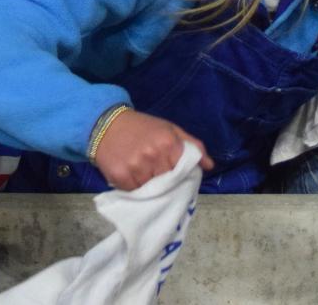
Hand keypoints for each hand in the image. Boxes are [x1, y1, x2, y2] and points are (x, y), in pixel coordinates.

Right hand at [92, 109, 211, 190]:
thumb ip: (193, 146)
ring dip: (150, 188)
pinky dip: (135, 189)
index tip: (176, 175)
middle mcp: (153, 155)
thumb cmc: (143, 128)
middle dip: (165, 182)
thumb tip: (210, 165)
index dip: (180, 175)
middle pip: (168, 183)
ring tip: (144, 175)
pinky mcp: (120, 176)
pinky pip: (134, 193)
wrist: (107, 124)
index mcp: (168, 142)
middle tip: (157, 175)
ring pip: (151, 191)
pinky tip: (132, 177)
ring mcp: (135, 167)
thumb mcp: (170, 129)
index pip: (183, 171)